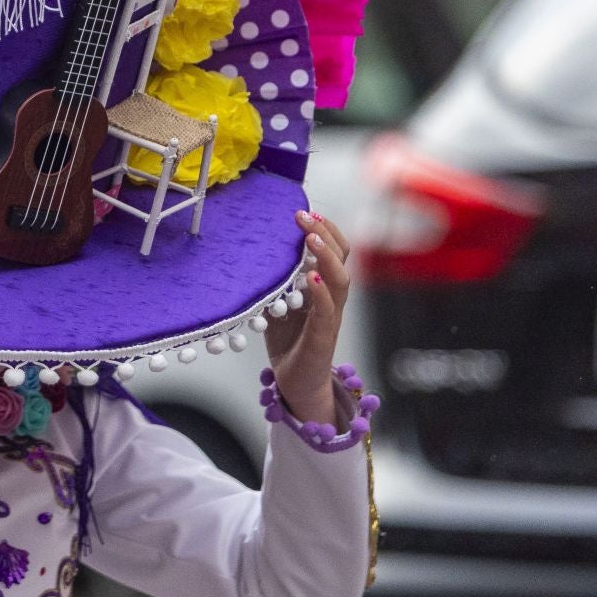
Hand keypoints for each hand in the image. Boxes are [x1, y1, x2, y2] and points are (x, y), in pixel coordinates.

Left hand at [263, 212, 351, 426]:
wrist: (296, 384)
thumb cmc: (288, 341)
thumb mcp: (277, 304)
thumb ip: (274, 281)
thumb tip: (254, 251)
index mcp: (323, 288)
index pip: (334, 251)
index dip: (325, 229)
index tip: (305, 211)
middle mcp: (332, 299)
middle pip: (342, 258)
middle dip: (326, 233)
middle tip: (304, 216)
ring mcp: (330, 318)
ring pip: (341, 281)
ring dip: (326, 257)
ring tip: (310, 239)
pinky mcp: (323, 338)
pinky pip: (327, 312)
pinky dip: (321, 293)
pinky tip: (311, 277)